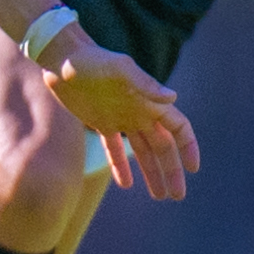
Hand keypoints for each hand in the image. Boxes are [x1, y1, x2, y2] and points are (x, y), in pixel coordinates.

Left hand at [34, 28, 201, 199]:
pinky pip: (114, 149)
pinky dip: (121, 166)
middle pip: (162, 146)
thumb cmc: (92, 59)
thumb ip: (145, 84)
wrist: (61, 58)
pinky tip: (126, 184)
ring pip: (141, 152)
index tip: (193, 169)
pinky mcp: (100, 123)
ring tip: (160, 195)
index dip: (188, 147)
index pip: (177, 128)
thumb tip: (173, 98)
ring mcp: (121, 118)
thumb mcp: (119, 69)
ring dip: (151, 173)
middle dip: (171, 171)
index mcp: (148, 100)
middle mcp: (139, 111)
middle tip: (177, 196)